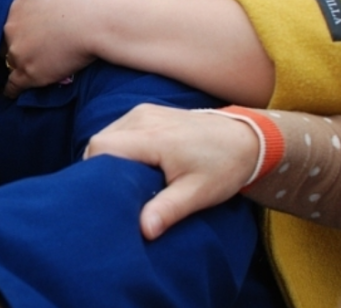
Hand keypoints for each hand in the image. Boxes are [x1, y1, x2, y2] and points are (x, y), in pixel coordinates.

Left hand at [3, 0, 100, 97]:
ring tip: (26, 74)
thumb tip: (50, 10)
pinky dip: (12, 90)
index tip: (27, 38)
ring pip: (11, 63)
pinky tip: (12, 94)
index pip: (12, 24)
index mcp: (17, 6)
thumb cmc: (87, 2)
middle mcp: (11, 28)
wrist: (94, 20)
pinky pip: (13, 84)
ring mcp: (18, 51)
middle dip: (19, 48)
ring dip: (19, 68)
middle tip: (33, 54)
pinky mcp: (28, 72)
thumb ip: (44, 5)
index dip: (20, 33)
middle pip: (8, 43)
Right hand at [83, 104, 258, 239]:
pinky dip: (119, 146)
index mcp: (153, 137)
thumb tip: (144, 231)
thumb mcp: (198, 193)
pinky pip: (119, 128)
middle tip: (116, 191)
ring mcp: (144, 111)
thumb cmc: (222, 167)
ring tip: (127, 180)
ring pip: (107, 133)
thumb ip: (168, 210)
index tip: (105, 192)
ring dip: (110, 156)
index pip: (101, 147)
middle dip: (100, 166)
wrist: (245, 138)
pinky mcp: (147, 111)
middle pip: (99, 140)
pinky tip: (135, 164)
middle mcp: (143, 118)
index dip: (95, 170)